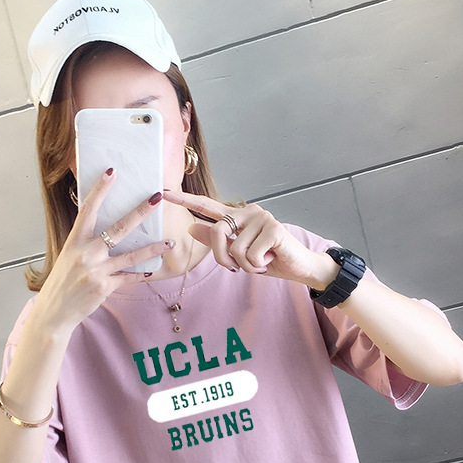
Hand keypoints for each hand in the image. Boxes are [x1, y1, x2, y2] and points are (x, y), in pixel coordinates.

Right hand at [36, 169, 173, 331]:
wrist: (54, 312)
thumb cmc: (61, 283)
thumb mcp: (68, 257)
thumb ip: (85, 244)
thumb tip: (105, 230)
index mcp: (74, 242)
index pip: (88, 210)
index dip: (100, 190)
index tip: (111, 172)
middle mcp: (85, 254)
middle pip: (118, 229)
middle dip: (139, 212)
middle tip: (155, 198)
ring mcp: (96, 271)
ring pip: (131, 256)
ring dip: (152, 248)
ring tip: (169, 242)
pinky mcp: (104, 288)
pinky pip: (128, 278)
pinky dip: (140, 274)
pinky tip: (152, 269)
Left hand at [164, 190, 338, 289]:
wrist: (298, 266)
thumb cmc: (268, 258)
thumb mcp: (238, 253)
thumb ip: (216, 240)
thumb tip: (191, 227)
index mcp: (237, 216)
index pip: (207, 205)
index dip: (185, 200)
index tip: (163, 193)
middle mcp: (249, 211)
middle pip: (217, 233)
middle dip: (222, 258)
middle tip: (235, 269)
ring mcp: (262, 217)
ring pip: (235, 249)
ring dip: (245, 266)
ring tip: (261, 261)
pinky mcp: (273, 228)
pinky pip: (250, 255)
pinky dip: (257, 265)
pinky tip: (270, 260)